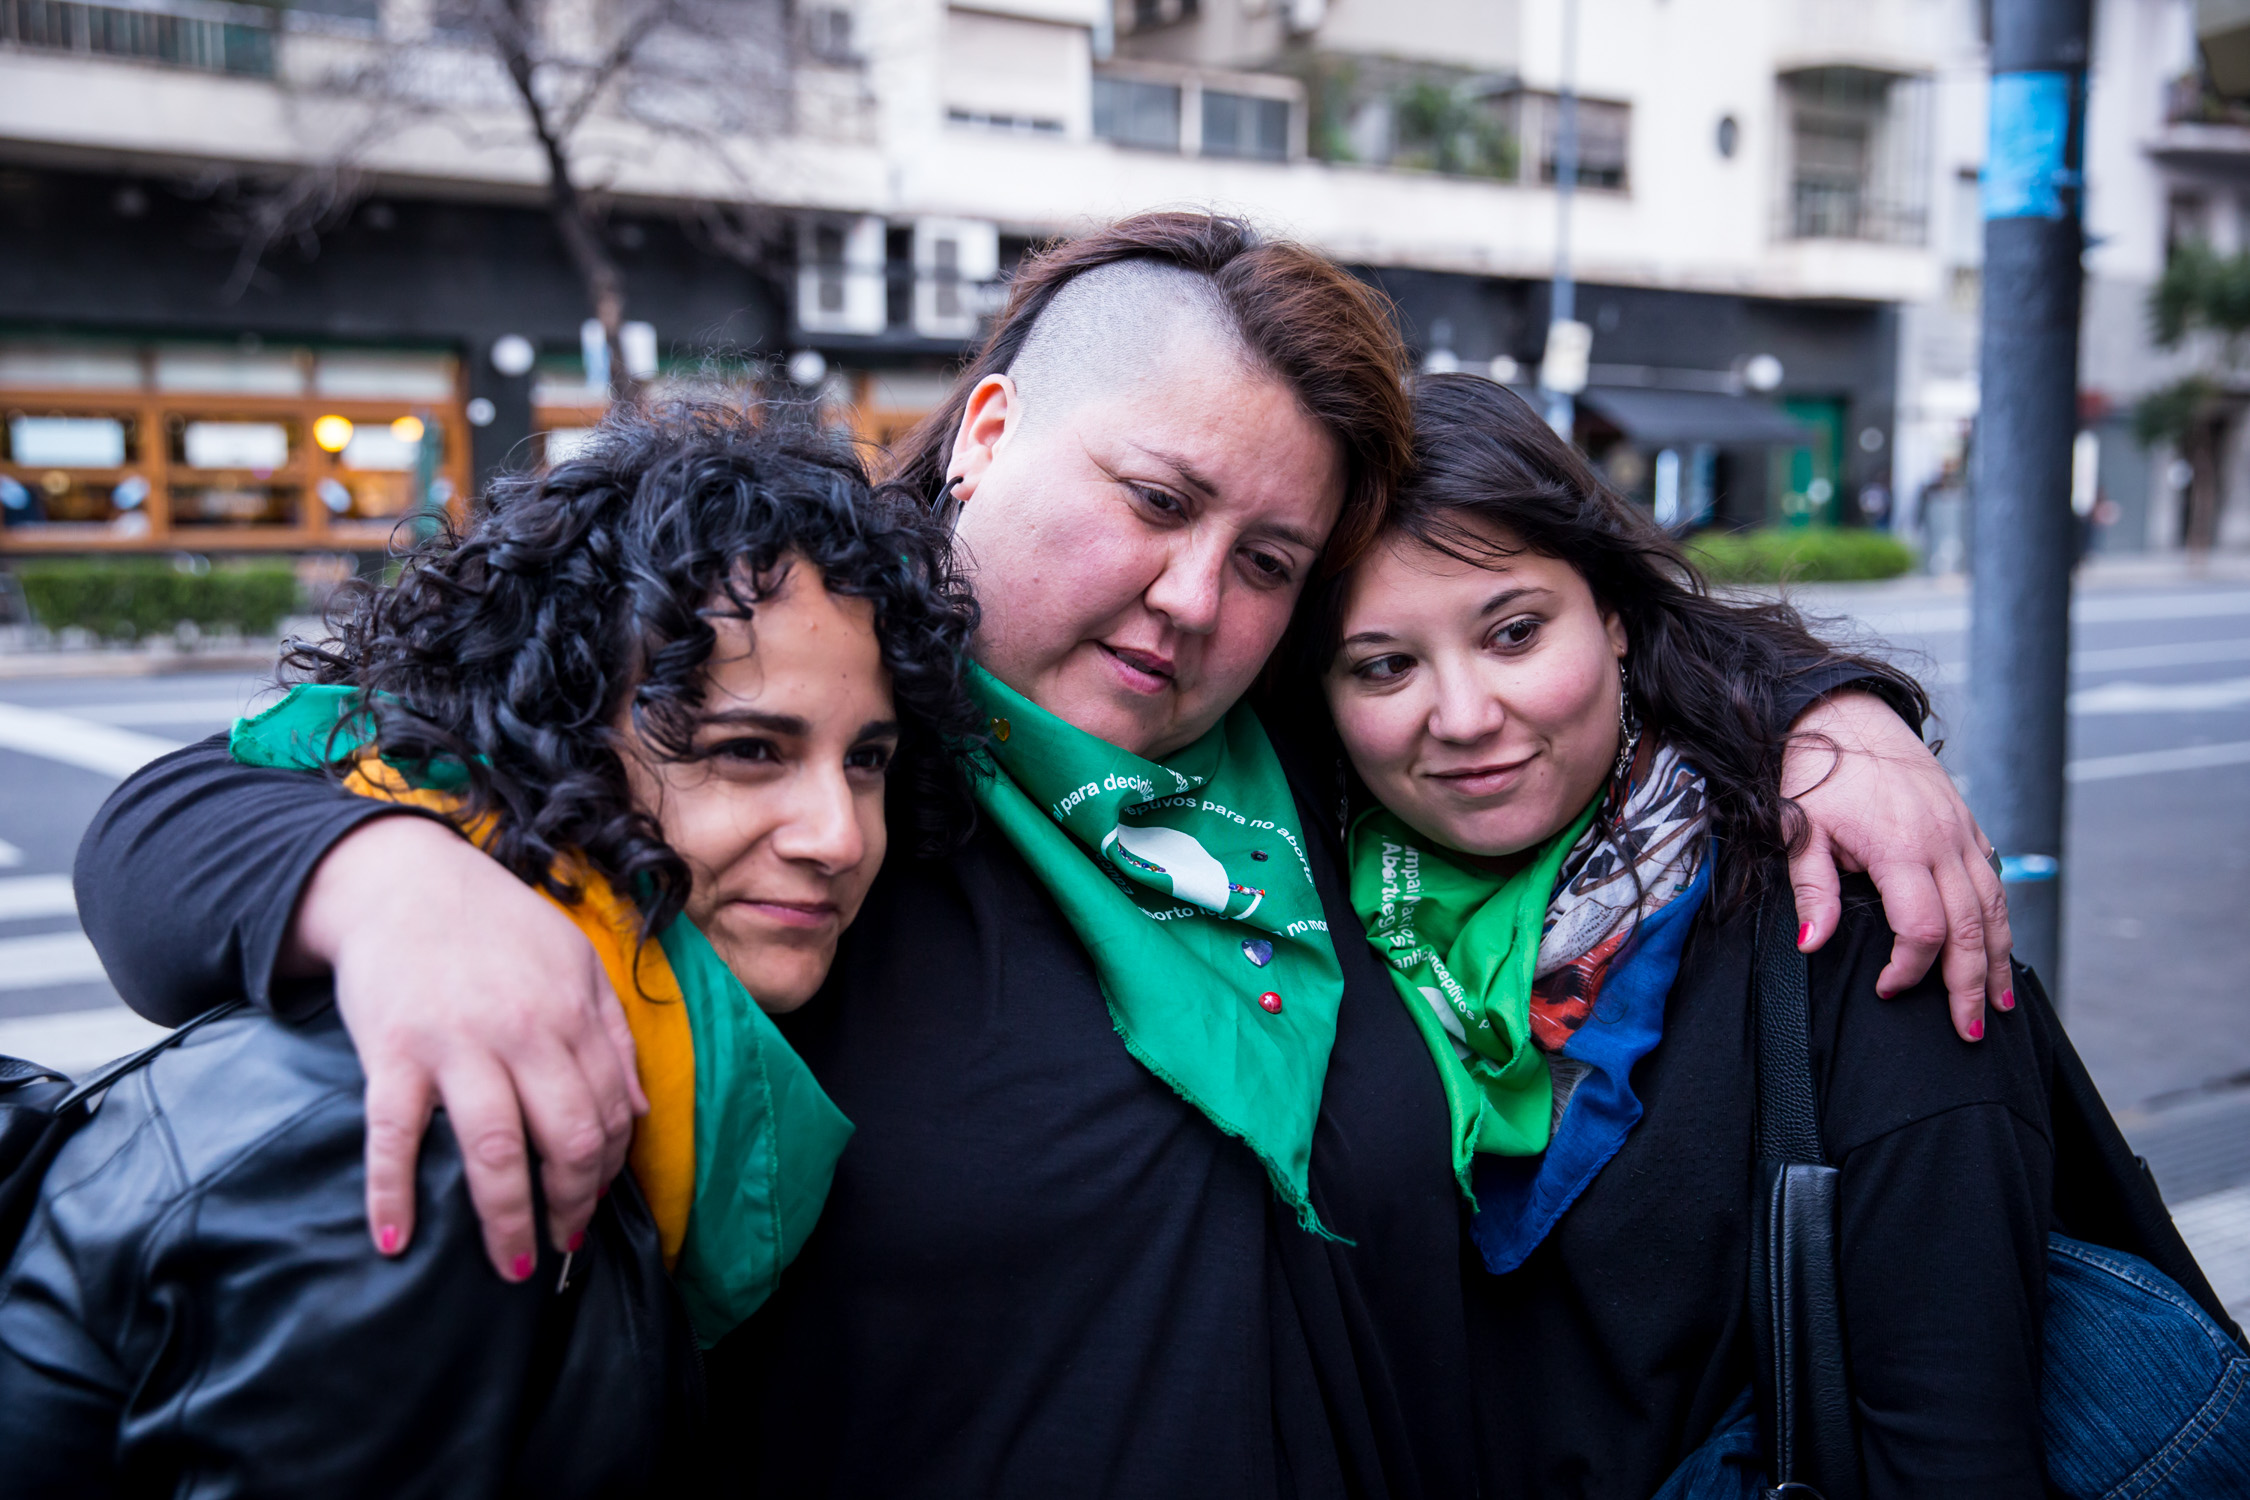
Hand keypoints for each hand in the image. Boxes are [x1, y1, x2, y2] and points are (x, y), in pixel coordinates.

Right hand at [289, 816, 646, 1278]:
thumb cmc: (494, 924)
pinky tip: (397, 1241)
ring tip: (514, 1266)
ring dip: (507, 1220)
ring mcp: (456, 1045)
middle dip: (572, 1206)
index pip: (609, 1113)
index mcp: (573, 1015)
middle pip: (566, 1140)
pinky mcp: (392, 1052)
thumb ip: (610, 1035)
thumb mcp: (574, 964)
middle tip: (562, 1246)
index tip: (596, 1203)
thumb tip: (638, 1111)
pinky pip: (392, 1138)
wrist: (400, 879)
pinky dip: (392, 1195)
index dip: (608, 1170)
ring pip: (495, 1151)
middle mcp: (523, 1034)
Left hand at [1782, 690, 2012, 1040]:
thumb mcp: (1801, 830)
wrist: (1845, 715)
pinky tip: (1998, 949)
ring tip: (1999, 1005)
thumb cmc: (1816, 774)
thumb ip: (1812, 891)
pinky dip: (2001, 919)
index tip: (1886, 988)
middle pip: (1972, 927)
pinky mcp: (1968, 824)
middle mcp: (1942, 841)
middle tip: (1970, 1032)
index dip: (1909, 968)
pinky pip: (1994, 880)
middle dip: (1971, 984)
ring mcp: (1963, 831)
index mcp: (1900, 847)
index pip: (1923, 927)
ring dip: (1999, 960)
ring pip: (1995, 906)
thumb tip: (1813, 945)